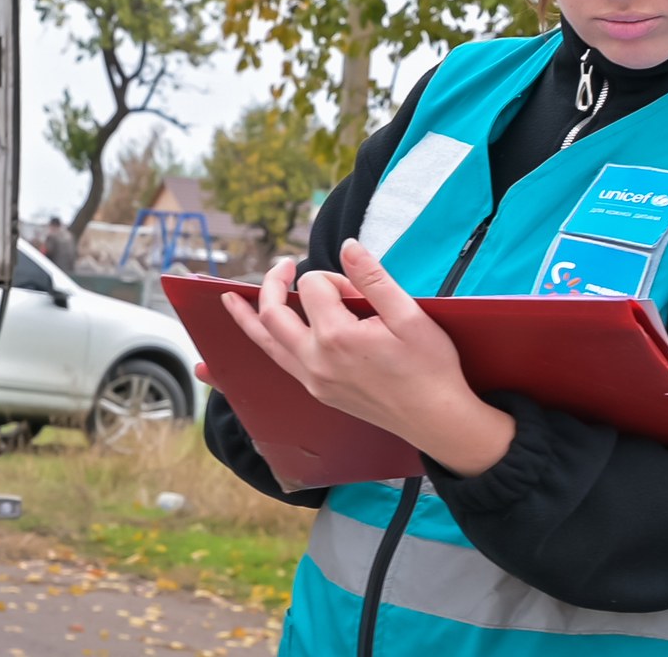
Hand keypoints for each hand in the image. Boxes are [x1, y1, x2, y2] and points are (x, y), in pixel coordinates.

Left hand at [224, 239, 516, 476]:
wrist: (438, 420)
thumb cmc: (430, 367)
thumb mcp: (409, 315)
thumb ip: (373, 278)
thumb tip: (347, 246)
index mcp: (337, 337)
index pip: (312, 286)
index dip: (333, 277)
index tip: (357, 288)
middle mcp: (316, 361)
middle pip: (273, 313)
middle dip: (272, 284)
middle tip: (281, 266)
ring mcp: (314, 380)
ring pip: (266, 343)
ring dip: (247, 317)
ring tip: (229, 300)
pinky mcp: (319, 392)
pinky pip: (279, 362)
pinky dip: (264, 343)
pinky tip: (258, 335)